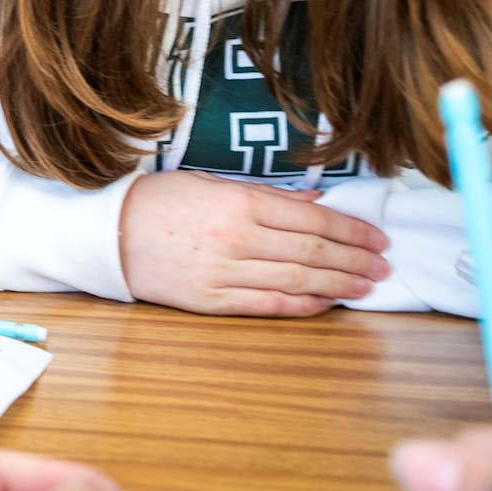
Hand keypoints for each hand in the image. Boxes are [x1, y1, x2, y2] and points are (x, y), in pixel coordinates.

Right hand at [118, 170, 391, 316]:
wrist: (107, 234)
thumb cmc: (158, 201)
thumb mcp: (212, 184)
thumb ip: (268, 195)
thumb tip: (316, 200)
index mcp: (240, 203)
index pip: (313, 218)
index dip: (352, 230)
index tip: (378, 238)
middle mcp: (237, 238)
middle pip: (313, 251)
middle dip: (355, 260)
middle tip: (384, 266)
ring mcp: (225, 272)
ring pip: (298, 280)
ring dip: (339, 285)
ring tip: (367, 286)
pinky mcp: (212, 300)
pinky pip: (269, 305)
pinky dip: (303, 305)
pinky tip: (327, 303)